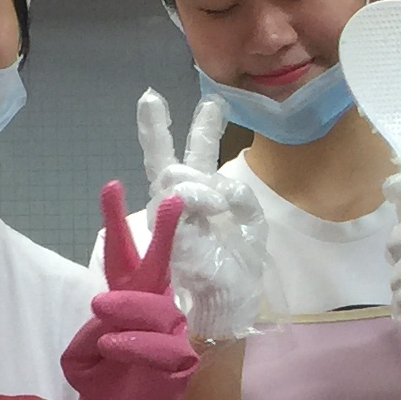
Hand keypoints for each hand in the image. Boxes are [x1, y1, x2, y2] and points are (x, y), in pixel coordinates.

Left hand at [66, 187, 197, 399]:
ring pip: (157, 307)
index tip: (110, 185)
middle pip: (159, 268)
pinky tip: (115, 345)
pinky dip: (136, 343)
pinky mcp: (182, 363)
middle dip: (164, 233)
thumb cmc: (100, 385)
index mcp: (128, 301)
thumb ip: (91, 330)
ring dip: (127, 306)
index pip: (124, 257)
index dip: (117, 223)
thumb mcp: (80, 353)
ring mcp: (173, 335)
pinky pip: (163, 346)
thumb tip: (107, 318)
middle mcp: (155, 310)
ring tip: (100, 308)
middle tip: (171, 200)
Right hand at [137, 89, 268, 343]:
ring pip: (171, 175)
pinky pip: (180, 199)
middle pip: (164, 159)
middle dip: (154, 129)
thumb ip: (238, 193)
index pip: (199, 157)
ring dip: (197, 178)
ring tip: (218, 203)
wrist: (230, 303)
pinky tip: (212, 205)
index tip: (213, 103)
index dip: (202, 128)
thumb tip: (215, 183)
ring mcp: (170, 217)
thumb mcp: (251, 222)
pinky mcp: (167, 231)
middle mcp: (181, 203)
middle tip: (149, 97)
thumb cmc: (238, 265)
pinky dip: (199, 196)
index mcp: (204, 197)